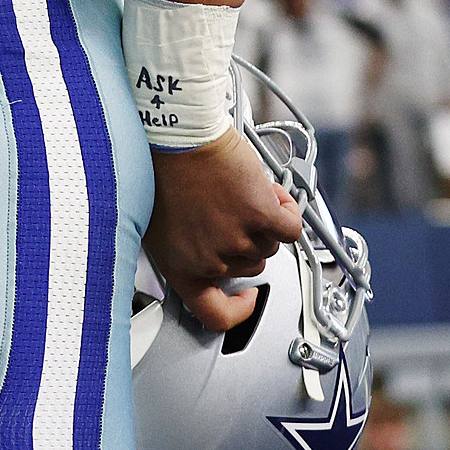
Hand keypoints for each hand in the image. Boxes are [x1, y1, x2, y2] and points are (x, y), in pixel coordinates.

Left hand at [144, 127, 304, 331]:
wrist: (175, 135)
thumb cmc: (162, 170)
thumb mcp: (158, 224)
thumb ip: (187, 250)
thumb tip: (211, 259)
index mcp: (179, 266)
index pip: (213, 314)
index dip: (236, 311)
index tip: (247, 297)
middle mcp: (208, 259)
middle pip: (248, 266)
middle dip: (245, 239)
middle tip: (230, 210)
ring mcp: (235, 239)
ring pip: (268, 245)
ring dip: (263, 220)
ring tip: (238, 192)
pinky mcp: (259, 216)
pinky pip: (290, 227)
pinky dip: (286, 210)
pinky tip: (269, 193)